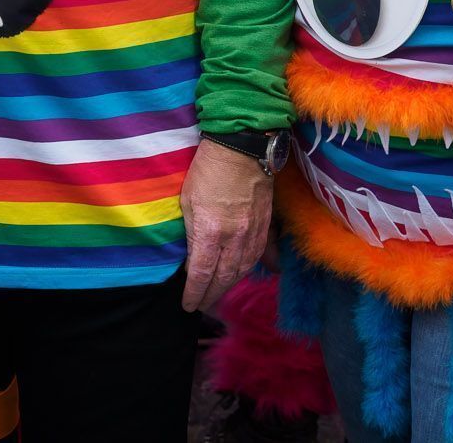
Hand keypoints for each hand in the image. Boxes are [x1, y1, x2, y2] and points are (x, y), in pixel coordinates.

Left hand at [178, 138, 272, 312]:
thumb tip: (194, 260)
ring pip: (243, 270)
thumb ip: (192, 234)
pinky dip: (250, 269)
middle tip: (202, 305)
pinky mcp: (265, 225)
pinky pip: (259, 255)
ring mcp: (253, 233)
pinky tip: (243, 275)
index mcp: (211, 232)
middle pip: (224, 277)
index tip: (188, 305)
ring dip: (230, 285)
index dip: (195, 293)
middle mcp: (235, 238)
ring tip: (219, 293)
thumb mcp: (188, 202)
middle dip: (211, 295)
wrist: (242, 147)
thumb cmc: (207, 170)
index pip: (202, 274)